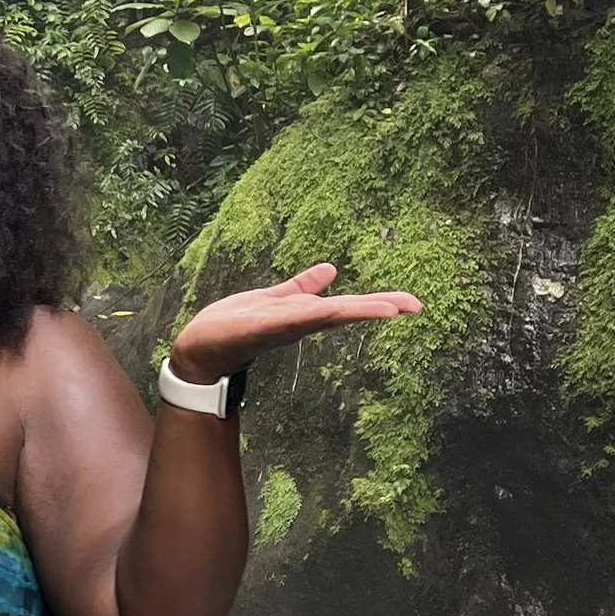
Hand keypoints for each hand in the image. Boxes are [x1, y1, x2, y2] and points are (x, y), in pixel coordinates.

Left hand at [169, 263, 422, 379]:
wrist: (201, 346)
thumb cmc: (235, 325)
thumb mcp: (275, 299)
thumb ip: (301, 287)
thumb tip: (331, 269)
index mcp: (305, 314)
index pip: (348, 306)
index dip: (380, 303)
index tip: (412, 303)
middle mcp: (299, 322)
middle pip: (345, 312)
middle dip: (379, 307)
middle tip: (414, 305)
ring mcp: (281, 325)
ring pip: (323, 316)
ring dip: (353, 311)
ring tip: (386, 309)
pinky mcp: (260, 326)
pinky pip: (288, 318)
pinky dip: (309, 314)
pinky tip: (328, 308)